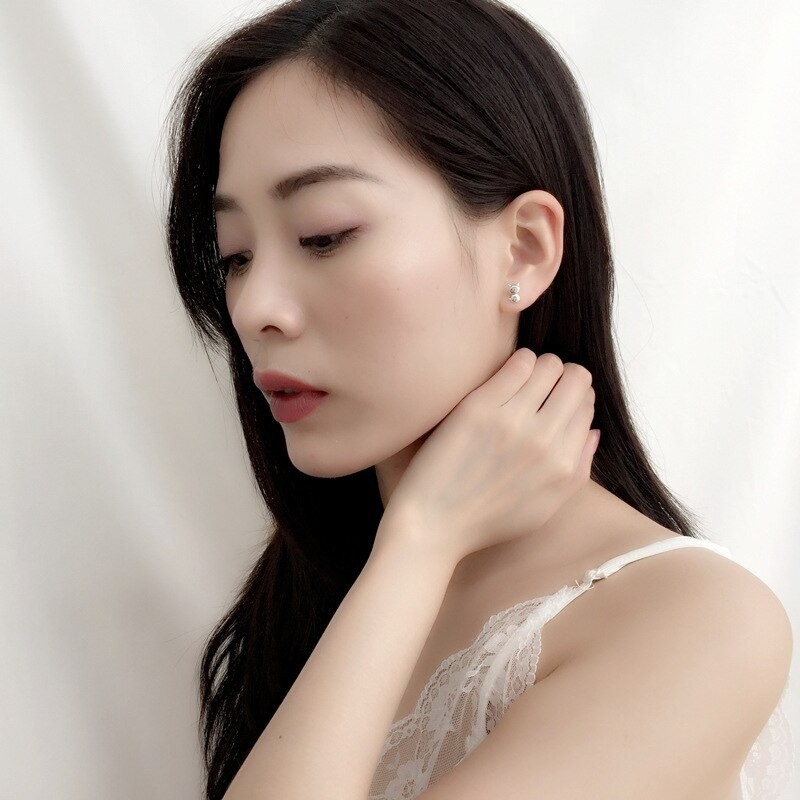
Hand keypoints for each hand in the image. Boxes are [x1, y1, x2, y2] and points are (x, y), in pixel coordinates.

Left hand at [378, 348, 599, 566]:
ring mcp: (513, 423)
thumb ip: (579, 469)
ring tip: (522, 379)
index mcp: (564, 467)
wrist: (433, 524)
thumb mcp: (546, 508)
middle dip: (563, 375)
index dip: (574, 396)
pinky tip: (506, 374)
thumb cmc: (485, 519)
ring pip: (549, 365)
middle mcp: (545, 442)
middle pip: (576, 379)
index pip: (587, 406)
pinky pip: (519, 363)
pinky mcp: (481, 408)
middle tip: (542, 384)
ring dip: (540, 366)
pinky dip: (519, 361)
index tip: (555, 398)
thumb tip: (593, 430)